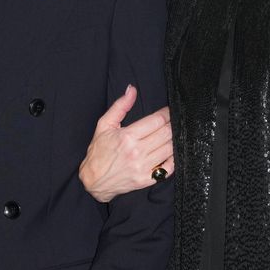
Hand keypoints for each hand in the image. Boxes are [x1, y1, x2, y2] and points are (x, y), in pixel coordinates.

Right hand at [79, 85, 174, 202]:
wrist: (93, 180)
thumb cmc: (98, 151)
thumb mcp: (104, 124)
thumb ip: (120, 106)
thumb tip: (132, 89)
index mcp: (127, 136)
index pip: (157, 121)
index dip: (167, 113)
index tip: (170, 110)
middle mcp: (137, 152)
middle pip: (166, 134)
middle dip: (174, 124)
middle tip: (176, 120)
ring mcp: (143, 167)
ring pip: (170, 149)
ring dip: (175, 139)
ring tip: (175, 133)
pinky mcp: (146, 180)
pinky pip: (168, 168)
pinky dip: (174, 158)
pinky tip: (172, 151)